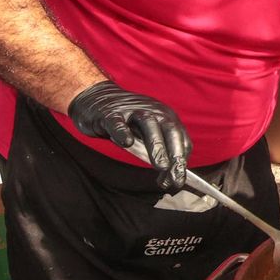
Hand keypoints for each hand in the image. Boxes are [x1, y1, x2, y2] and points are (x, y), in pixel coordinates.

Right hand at [68, 81, 189, 189]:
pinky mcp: (110, 113)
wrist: (97, 98)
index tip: (177, 181)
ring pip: (149, 125)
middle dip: (175, 155)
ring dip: (157, 146)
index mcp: (166, 117)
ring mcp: (132, 110)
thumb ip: (159, 151)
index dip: (181, 161)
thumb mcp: (147, 133)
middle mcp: (153, 111)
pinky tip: (127, 143)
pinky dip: (123, 131)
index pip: (181, 139)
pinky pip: (118, 122)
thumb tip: (170, 178)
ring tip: (161, 166)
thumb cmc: (127, 122)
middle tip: (175, 177)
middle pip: (170, 131)